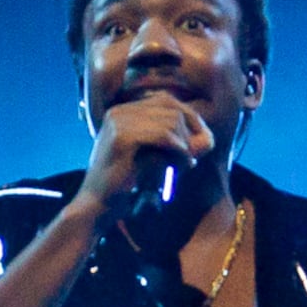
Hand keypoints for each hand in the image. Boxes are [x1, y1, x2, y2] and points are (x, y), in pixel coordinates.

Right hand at [78, 90, 215, 214]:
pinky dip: (179, 150)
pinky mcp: (122, 137)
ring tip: (187, 164)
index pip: (166, 100)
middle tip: (197, 154)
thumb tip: (209, 138)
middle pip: (171, 106)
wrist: (97, 206)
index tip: (201, 142)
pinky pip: (163, 135)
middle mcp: (118, 111)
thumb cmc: (125, 186)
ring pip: (170, 120)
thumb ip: (175, 144)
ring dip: (186, 143)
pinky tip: (184, 164)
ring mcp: (118, 121)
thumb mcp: (153, 158)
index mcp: (122, 112)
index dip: (189, 117)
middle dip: (191, 129)